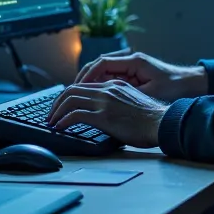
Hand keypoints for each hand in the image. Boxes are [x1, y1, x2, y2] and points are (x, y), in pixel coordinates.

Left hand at [47, 80, 168, 148]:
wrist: (162, 122)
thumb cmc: (152, 119)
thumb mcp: (133, 102)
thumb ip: (118, 103)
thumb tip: (107, 114)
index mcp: (114, 85)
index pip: (84, 85)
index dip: (69, 95)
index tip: (62, 106)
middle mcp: (107, 89)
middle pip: (72, 90)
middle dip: (57, 102)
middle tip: (51, 114)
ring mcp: (104, 102)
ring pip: (70, 100)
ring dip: (57, 111)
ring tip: (51, 121)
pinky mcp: (103, 116)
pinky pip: (75, 115)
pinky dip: (63, 120)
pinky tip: (59, 127)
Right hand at [74, 50, 207, 102]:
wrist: (192, 84)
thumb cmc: (175, 87)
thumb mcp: (150, 92)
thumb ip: (128, 93)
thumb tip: (106, 97)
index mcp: (133, 61)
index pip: (101, 64)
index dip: (87, 76)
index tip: (77, 88)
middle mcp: (130, 60)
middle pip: (98, 67)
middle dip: (83, 80)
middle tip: (71, 94)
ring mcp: (131, 67)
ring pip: (102, 73)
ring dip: (90, 84)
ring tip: (77, 98)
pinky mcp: (133, 75)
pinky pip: (110, 79)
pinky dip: (100, 87)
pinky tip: (94, 99)